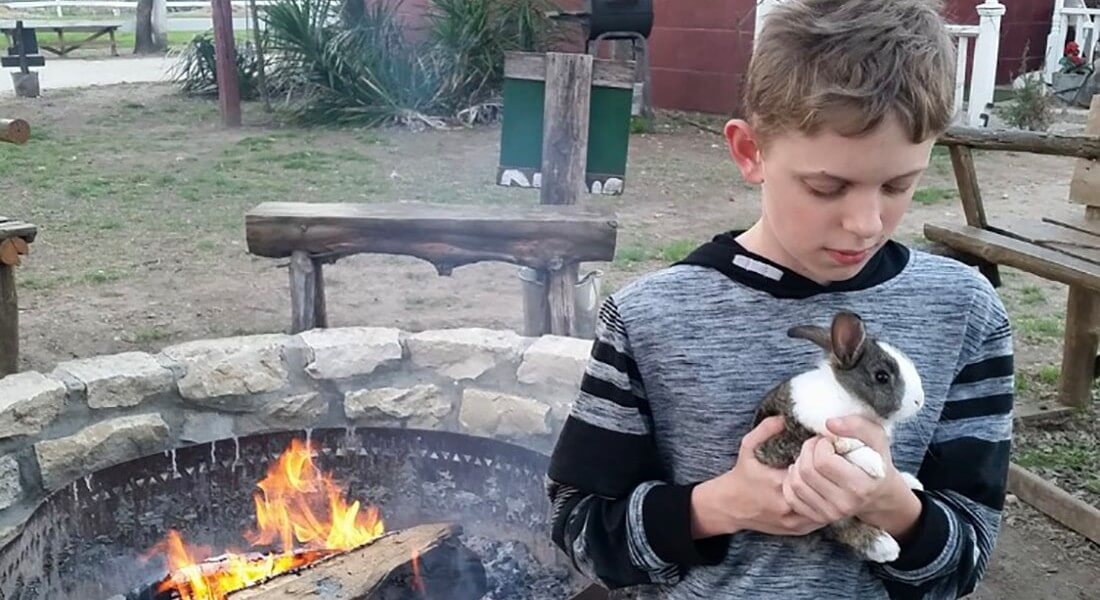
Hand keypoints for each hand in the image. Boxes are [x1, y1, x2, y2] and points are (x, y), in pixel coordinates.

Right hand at [690, 416, 826, 538]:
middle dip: (829, 476)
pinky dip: (827, 507)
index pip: (812, 470)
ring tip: (835, 479)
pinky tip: (827, 495)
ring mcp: (793, 520)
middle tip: (834, 463)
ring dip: (832, 493)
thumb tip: (786, 417)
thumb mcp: (748, 447)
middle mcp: (787, 504)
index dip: (820, 458)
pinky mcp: (797, 530)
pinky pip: (821, 520)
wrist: (729, 507)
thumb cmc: (742, 475)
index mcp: (777, 482)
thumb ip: (765, 429)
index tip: (822, 449)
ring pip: (826, 508)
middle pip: (822, 490)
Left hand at [782, 416, 921, 540]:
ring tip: (811, 458)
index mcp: (861, 486)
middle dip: (807, 450)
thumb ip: (857, 426)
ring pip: (795, 483)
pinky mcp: (818, 518)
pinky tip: (803, 473)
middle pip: (806, 471)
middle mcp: (845, 504)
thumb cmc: (876, 461)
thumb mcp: (876, 438)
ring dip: (798, 464)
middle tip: (817, 445)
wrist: (879, 493)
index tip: (828, 440)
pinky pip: (791, 498)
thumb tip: (829, 423)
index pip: (823, 461)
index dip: (821, 444)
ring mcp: (830, 514)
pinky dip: (792, 481)